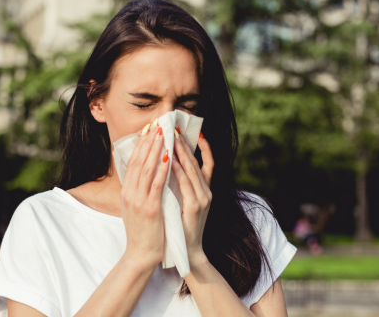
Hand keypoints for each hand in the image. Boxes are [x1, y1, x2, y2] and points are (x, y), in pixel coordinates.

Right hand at [120, 122, 169, 270]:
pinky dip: (162, 168)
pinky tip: (168, 156)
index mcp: (126, 192)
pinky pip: (157, 184)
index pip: (132, 162)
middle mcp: (130, 193)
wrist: (140, 255)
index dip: (140, 144)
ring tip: (163, 133)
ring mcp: (138, 200)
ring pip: (147, 168)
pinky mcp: (150, 208)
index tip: (148, 129)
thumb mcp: (134, 208)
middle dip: (148, 141)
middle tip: (157, 123)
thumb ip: (137, 191)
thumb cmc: (141, 232)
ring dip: (156, 149)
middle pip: (138, 161)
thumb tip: (143, 174)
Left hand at [171, 130, 213, 265]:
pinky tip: (171, 160)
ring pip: (193, 170)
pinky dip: (178, 170)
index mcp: (204, 190)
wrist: (187, 250)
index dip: (203, 147)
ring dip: (182, 153)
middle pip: (198, 162)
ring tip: (173, 138)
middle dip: (186, 144)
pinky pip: (186, 184)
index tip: (194, 132)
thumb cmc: (182, 224)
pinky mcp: (196, 207)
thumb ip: (182, 184)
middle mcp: (207, 191)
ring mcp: (203, 199)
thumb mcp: (184, 200)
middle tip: (176, 128)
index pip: (207, 163)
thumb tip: (171, 164)